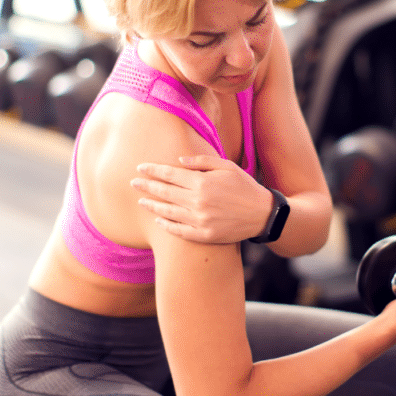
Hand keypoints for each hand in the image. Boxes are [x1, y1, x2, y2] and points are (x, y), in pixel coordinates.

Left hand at [131, 155, 272, 243]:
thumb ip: (202, 161)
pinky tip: (158, 220)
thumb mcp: (226, 166)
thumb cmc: (244, 186)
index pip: (170, 174)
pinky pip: (179, 230)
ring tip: (141, 201)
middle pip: (165, 192)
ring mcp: (200, 220)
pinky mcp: (204, 235)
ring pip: (168, 212)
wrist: (262, 214)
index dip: (153, 170)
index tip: (140, 168)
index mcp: (203, 182)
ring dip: (152, 205)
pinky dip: (166, 225)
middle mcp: (198, 201)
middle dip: (146, 186)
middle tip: (133, 183)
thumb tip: (178, 160)